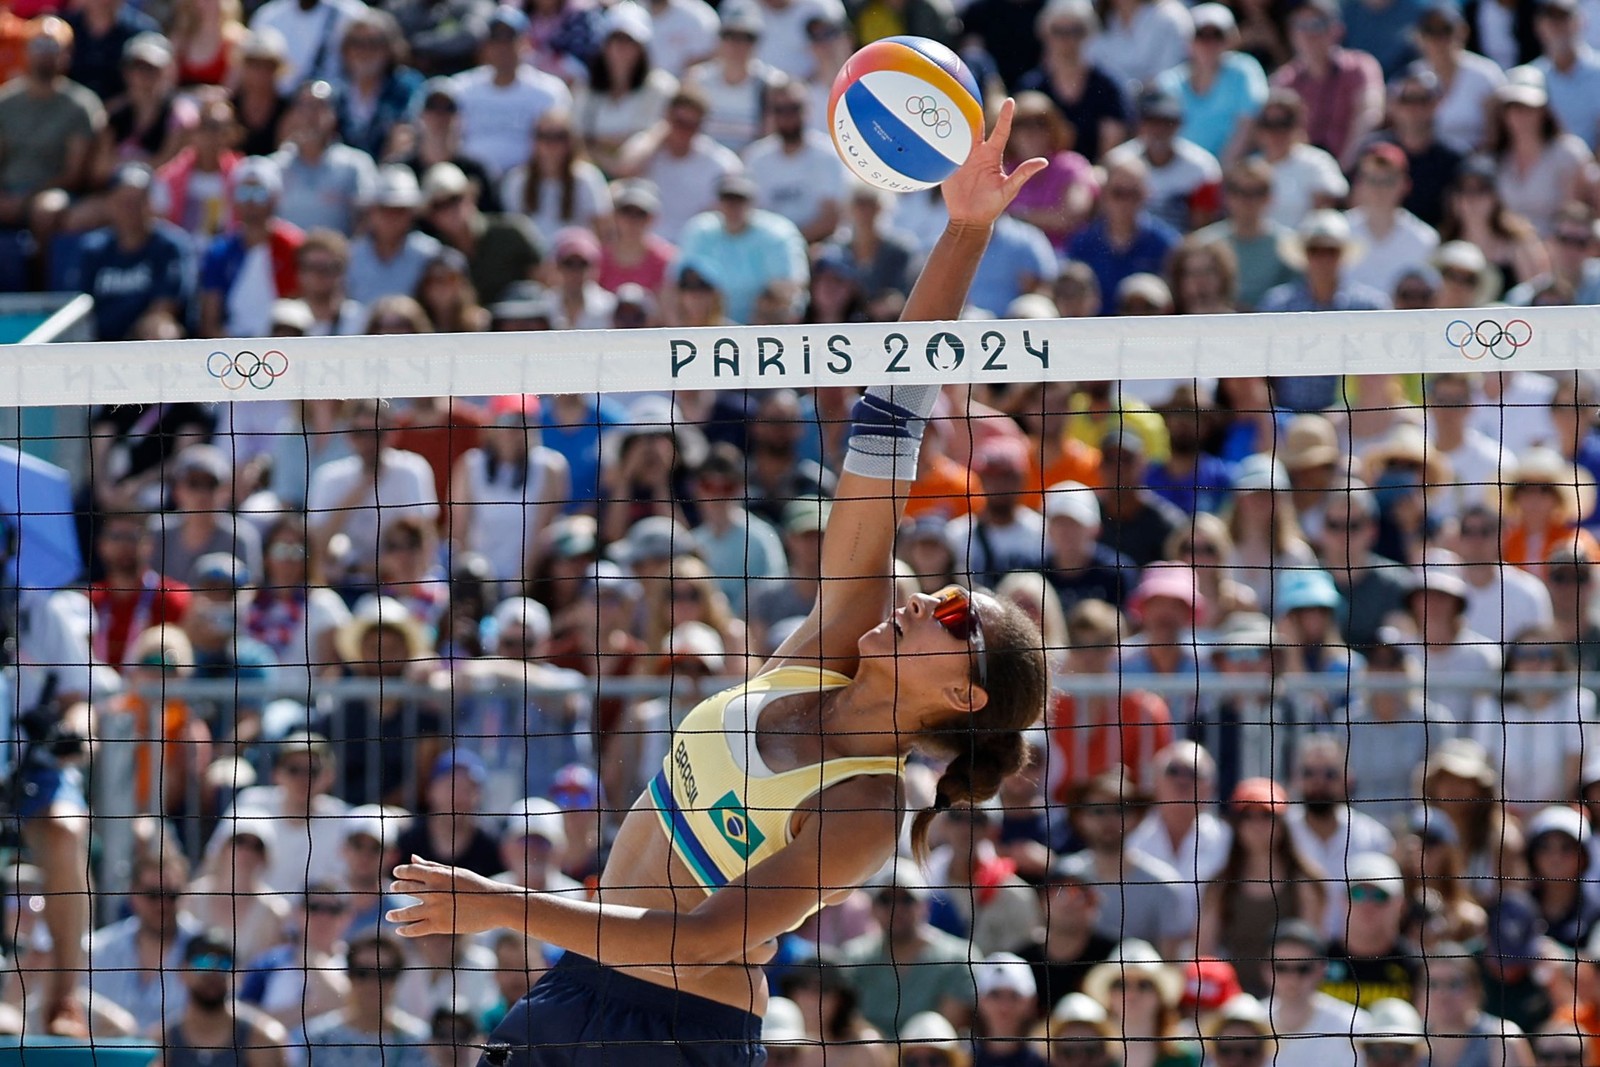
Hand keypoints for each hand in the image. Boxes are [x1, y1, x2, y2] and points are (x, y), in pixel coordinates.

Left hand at [388, 856, 514, 936]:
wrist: (496, 904)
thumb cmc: (476, 886)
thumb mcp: (455, 872)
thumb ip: (432, 866)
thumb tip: (412, 858)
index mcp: (438, 875)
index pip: (411, 870)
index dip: (401, 872)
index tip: (396, 873)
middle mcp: (433, 891)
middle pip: (406, 889)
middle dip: (397, 888)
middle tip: (393, 889)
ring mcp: (435, 909)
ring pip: (407, 912)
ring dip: (395, 915)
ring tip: (390, 916)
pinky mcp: (439, 925)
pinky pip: (416, 929)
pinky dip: (405, 930)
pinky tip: (400, 930)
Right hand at [943, 98, 1047, 228]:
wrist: (969, 219)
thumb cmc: (992, 206)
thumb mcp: (1008, 190)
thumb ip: (1023, 174)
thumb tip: (1044, 162)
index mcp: (992, 156)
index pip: (1000, 132)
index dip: (1005, 116)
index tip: (1010, 101)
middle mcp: (977, 152)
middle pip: (975, 127)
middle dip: (973, 110)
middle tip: (971, 91)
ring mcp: (960, 158)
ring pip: (957, 134)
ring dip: (954, 121)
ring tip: (950, 102)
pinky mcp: (946, 165)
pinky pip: (943, 150)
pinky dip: (939, 139)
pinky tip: (933, 126)